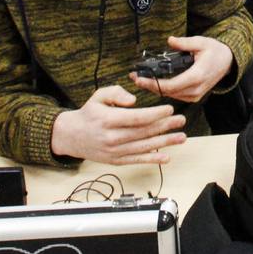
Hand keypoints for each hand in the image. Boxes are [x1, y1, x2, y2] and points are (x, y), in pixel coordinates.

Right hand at [50, 85, 186, 164]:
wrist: (71, 136)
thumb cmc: (88, 114)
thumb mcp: (98, 96)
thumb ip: (116, 93)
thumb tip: (133, 100)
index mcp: (108, 120)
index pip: (136, 118)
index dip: (155, 114)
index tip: (169, 109)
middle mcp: (112, 137)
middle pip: (144, 132)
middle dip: (165, 126)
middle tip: (181, 120)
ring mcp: (115, 151)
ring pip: (144, 147)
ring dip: (165, 142)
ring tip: (181, 137)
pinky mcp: (116, 160)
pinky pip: (137, 160)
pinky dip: (152, 159)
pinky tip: (166, 157)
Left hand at [133, 35, 235, 101]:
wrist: (227, 62)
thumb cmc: (215, 51)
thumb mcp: (201, 42)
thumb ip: (185, 43)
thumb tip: (170, 40)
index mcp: (197, 76)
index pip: (170, 85)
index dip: (153, 84)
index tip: (140, 78)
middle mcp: (196, 89)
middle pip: (167, 92)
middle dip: (149, 86)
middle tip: (135, 78)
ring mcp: (196, 95)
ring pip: (170, 96)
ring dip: (155, 89)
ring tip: (141, 79)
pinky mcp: (194, 97)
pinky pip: (176, 96)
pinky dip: (164, 91)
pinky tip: (153, 84)